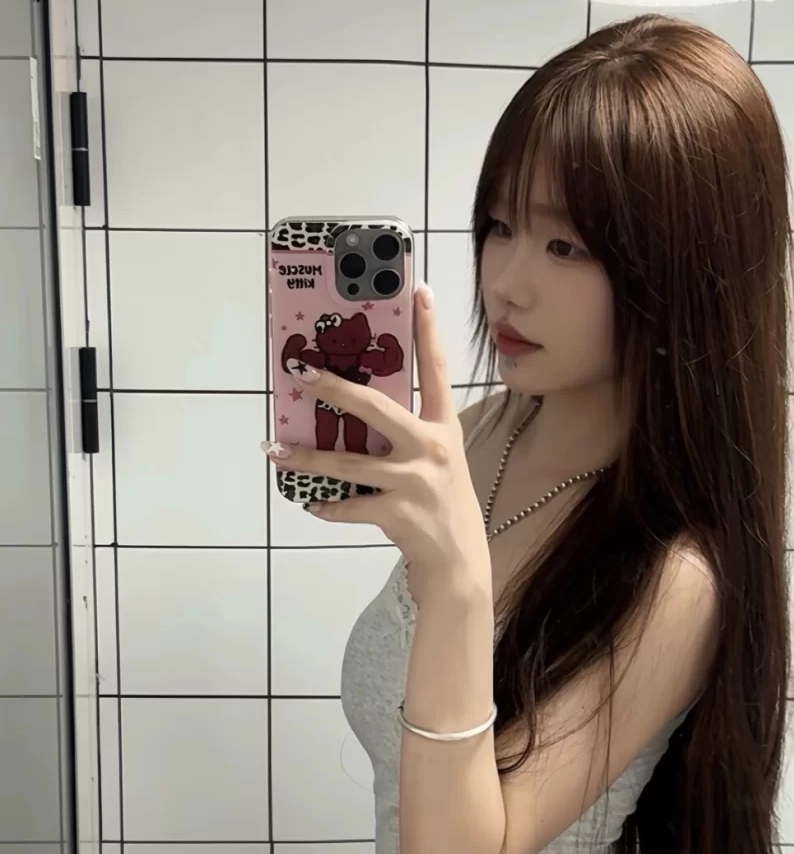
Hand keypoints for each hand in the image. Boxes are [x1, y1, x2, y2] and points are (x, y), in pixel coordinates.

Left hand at [263, 285, 490, 589]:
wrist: (459, 563)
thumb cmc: (442, 505)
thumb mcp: (437, 460)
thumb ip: (408, 434)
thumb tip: (352, 409)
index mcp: (442, 428)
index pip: (436, 370)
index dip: (428, 330)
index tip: (418, 291)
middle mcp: (430, 448)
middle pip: (375, 407)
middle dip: (333, 388)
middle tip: (300, 370)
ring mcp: (415, 481)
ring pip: (347, 462)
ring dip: (306, 458)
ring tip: (274, 450)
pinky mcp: (398, 513)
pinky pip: (348, 505)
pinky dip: (326, 506)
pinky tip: (312, 504)